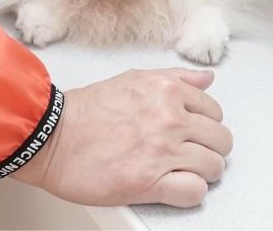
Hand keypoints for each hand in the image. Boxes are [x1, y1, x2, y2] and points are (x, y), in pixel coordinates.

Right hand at [11, 68, 232, 207]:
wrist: (51, 137)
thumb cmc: (86, 111)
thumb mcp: (134, 79)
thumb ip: (175, 78)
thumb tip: (206, 79)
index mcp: (168, 91)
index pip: (215, 112)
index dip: (206, 126)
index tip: (194, 134)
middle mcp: (170, 119)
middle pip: (221, 140)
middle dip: (209, 149)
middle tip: (190, 155)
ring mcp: (162, 151)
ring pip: (213, 166)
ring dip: (202, 172)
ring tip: (181, 172)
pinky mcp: (149, 182)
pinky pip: (195, 192)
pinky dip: (190, 193)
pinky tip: (175, 187)